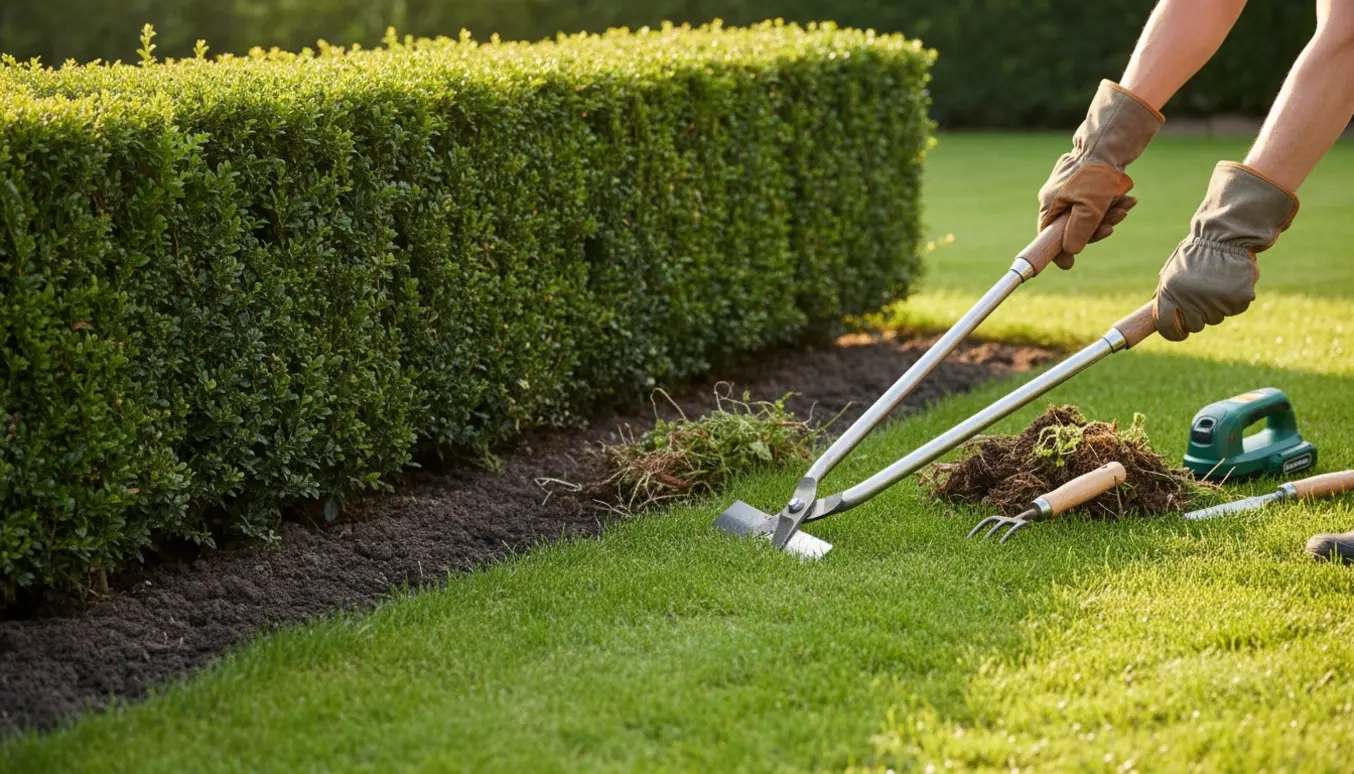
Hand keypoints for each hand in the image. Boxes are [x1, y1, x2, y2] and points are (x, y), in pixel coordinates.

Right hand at [1038, 80, 1163, 268]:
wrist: (1110, 139)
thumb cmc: (1098, 174)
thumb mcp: (1089, 209)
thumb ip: (1079, 233)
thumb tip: (1069, 254)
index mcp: (1050, 204)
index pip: (1049, 236)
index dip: (1060, 250)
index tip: (1070, 264)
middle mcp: (1056, 197)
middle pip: (1072, 226)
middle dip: (1095, 228)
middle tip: (1114, 226)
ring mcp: (1070, 188)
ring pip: (1088, 213)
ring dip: (1108, 215)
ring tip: (1126, 207)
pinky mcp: (1085, 181)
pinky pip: (1096, 201)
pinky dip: (1110, 204)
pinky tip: (1126, 200)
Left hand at [1153, 162, 1298, 340]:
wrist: (1226, 235)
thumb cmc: (1197, 252)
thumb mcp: (1173, 270)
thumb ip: (1166, 293)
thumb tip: (1157, 318)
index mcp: (1169, 292)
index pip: (1165, 326)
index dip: (1173, 333)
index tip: (1180, 333)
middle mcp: (1191, 300)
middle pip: (1195, 326)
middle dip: (1199, 317)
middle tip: (1205, 298)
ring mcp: (1216, 301)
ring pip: (1217, 317)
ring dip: (1218, 305)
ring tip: (1219, 281)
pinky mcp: (1238, 299)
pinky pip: (1235, 309)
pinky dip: (1236, 298)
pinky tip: (1233, 280)